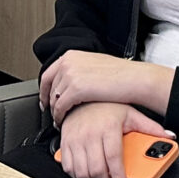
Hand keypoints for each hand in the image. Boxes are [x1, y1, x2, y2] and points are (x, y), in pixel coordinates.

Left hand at [39, 49, 168, 124]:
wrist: (133, 79)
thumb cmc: (121, 74)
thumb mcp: (95, 64)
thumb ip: (80, 69)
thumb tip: (72, 81)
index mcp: (72, 55)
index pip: (49, 73)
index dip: (44, 88)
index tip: (45, 98)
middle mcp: (68, 63)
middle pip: (49, 86)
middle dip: (48, 101)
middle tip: (50, 112)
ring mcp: (70, 75)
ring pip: (54, 98)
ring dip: (55, 111)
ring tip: (58, 120)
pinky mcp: (75, 89)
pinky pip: (60, 107)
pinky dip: (60, 117)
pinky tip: (63, 122)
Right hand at [53, 101, 172, 177]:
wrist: (82, 96)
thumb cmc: (106, 106)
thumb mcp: (131, 114)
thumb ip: (150, 127)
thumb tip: (169, 137)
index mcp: (108, 127)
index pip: (113, 158)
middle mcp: (89, 134)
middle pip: (96, 170)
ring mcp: (75, 139)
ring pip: (81, 173)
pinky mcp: (65, 144)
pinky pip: (69, 168)